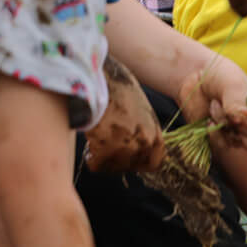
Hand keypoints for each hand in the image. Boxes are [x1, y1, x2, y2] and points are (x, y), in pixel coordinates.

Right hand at [84, 57, 164, 172]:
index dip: (138, 162)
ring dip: (103, 158)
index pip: (154, 164)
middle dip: (118, 160)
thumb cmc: (122, 92)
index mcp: (156, 136)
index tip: (126, 157)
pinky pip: (97, 165)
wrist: (105, 78)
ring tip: (98, 140)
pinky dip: (91, 157)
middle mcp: (144, 144)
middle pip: (130, 167)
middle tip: (106, 146)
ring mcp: (126, 147)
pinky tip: (90, 143)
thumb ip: (144, 135)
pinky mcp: (105, 148)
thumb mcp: (144, 115)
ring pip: (112, 167)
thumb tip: (137, 153)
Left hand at [177, 61, 246, 151]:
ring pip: (233, 143)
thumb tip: (241, 119)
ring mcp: (235, 131)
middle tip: (228, 117)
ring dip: (221, 125)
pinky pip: (219, 144)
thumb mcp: (231, 83)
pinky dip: (212, 132)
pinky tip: (208, 118)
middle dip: (238, 132)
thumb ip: (237, 100)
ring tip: (214, 104)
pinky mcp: (219, 135)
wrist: (198, 76)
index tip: (236, 115)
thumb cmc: (221, 75)